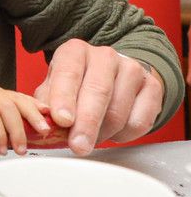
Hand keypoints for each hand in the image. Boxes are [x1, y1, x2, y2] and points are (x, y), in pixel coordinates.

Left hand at [0, 83, 49, 167]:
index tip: (2, 150)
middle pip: (4, 105)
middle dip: (16, 129)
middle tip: (22, 148)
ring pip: (16, 99)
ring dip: (32, 115)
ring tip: (43, 130)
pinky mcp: (5, 94)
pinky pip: (22, 97)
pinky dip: (35, 105)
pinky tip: (46, 113)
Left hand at [33, 39, 162, 155]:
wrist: (111, 76)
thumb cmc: (75, 84)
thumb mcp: (52, 87)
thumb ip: (44, 104)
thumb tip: (42, 124)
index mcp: (74, 51)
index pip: (69, 74)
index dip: (64, 98)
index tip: (62, 120)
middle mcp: (104, 56)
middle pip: (98, 92)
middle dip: (86, 123)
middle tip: (78, 145)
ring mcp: (132, 69)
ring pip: (119, 111)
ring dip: (102, 133)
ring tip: (89, 138)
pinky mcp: (152, 88)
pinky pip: (140, 122)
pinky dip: (123, 135)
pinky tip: (111, 132)